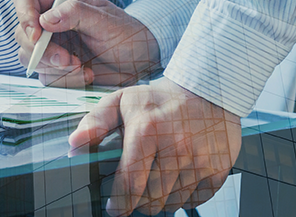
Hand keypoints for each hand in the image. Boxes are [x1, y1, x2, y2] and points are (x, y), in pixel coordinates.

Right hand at [13, 0, 159, 86]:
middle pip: (22, 33)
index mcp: (60, 2)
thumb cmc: (128, 35)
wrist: (142, 62)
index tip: (36, 34)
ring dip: (54, 68)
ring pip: (30, 59)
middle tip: (67, 60)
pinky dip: (65, 80)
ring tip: (84, 69)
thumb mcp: (107, 20)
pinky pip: (46, 77)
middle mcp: (51, 24)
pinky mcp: (56, 70)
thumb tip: (46, 18)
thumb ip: (77, 13)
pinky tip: (86, 76)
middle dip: (41, 51)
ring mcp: (51, 48)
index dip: (24, 14)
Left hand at [69, 79, 240, 215]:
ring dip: (160, 200)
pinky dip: (183, 197)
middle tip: (135, 193)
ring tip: (155, 182)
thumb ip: (95, 122)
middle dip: (138, 202)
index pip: (130, 182)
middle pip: (151, 199)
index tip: (114, 208)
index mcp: (148, 130)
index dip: (119, 202)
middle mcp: (177, 146)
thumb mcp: (121, 101)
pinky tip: (176, 180)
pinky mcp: (219, 168)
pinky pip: (195, 199)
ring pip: (173, 203)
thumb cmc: (160, 99)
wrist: (208, 90)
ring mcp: (201, 159)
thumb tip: (75, 144)